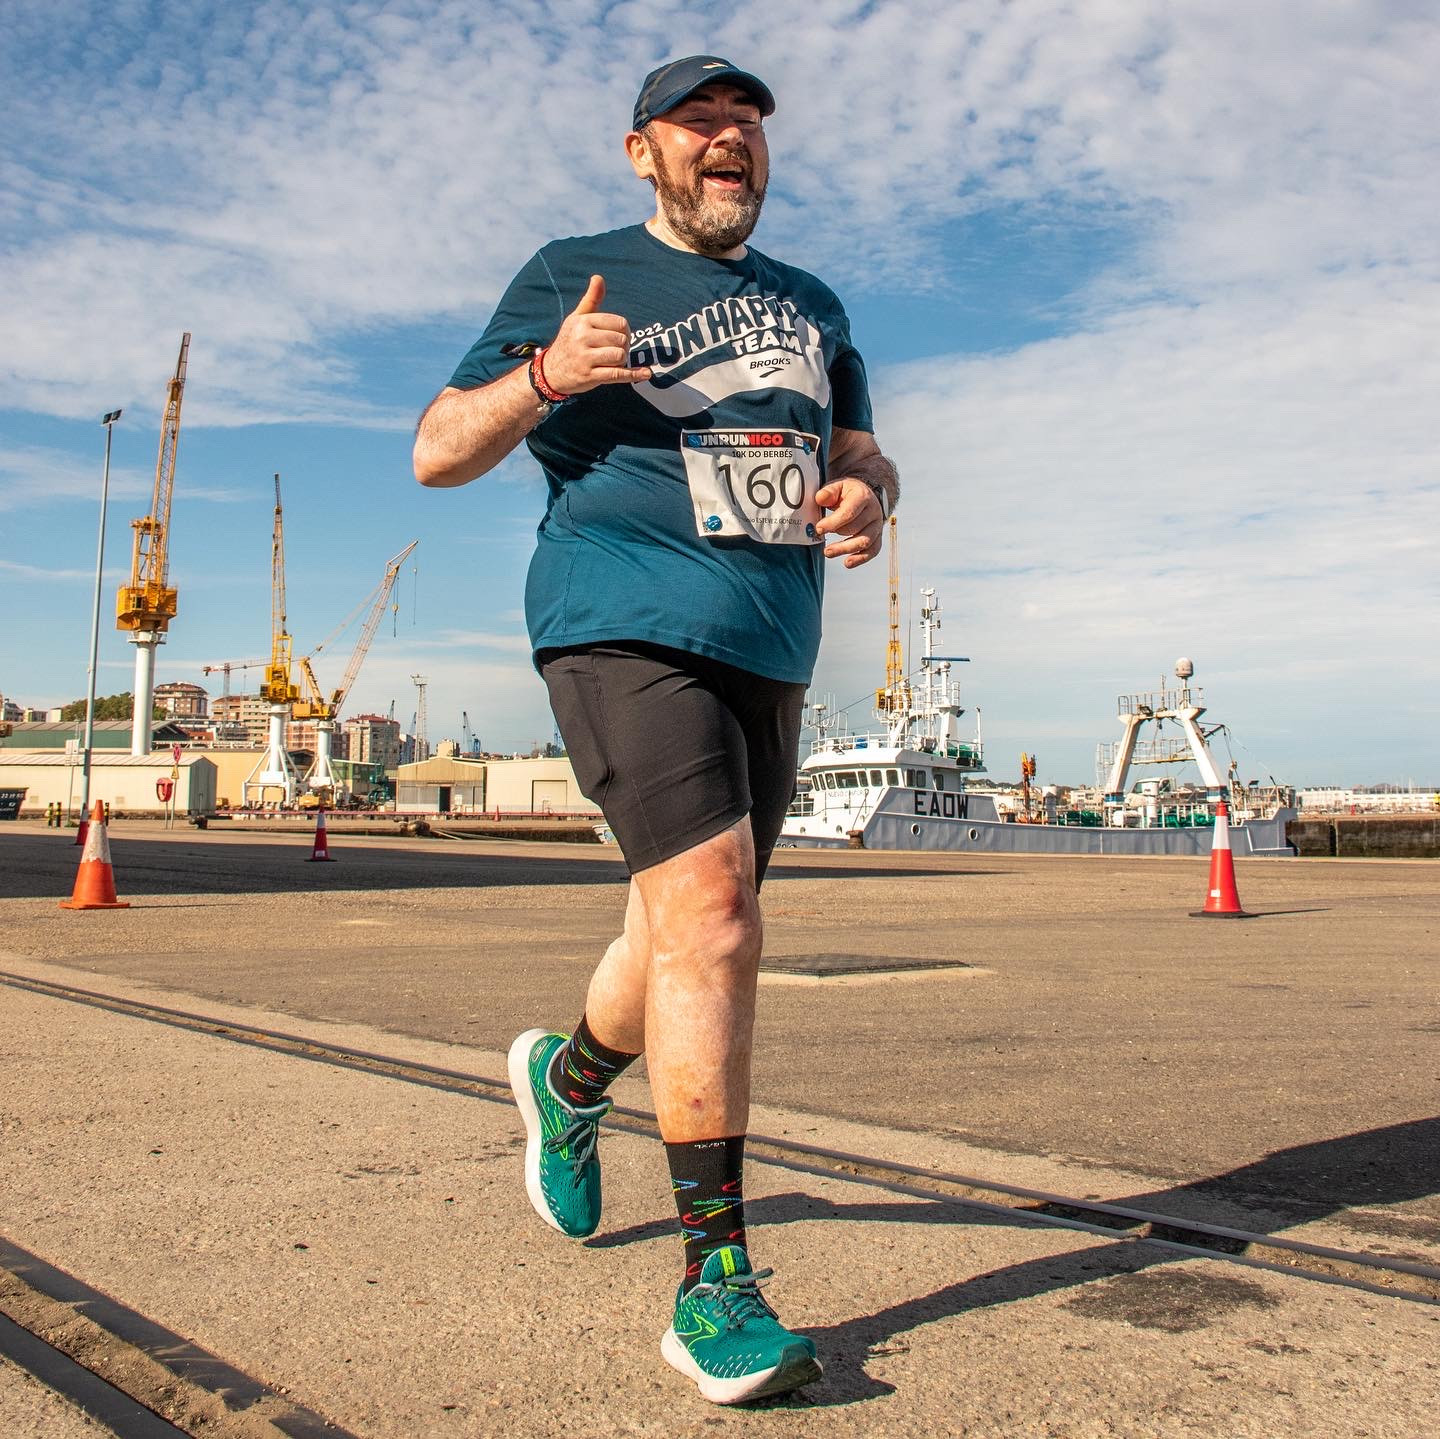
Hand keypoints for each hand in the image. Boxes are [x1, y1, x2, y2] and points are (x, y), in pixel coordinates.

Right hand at [539, 275, 652, 394]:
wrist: (551, 371)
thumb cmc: (569, 341)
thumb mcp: (577, 318)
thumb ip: (591, 300)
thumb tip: (598, 277)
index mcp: (583, 322)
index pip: (620, 323)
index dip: (625, 331)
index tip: (618, 338)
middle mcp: (583, 338)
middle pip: (622, 340)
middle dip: (624, 347)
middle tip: (615, 351)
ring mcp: (585, 358)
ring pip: (620, 356)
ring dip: (622, 360)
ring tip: (613, 361)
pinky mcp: (590, 376)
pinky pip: (617, 374)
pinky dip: (633, 374)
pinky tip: (645, 373)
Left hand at [814, 478, 884, 567]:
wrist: (867, 496)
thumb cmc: (849, 493)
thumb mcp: (838, 487)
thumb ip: (828, 492)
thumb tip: (820, 498)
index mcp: (863, 497)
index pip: (849, 513)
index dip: (833, 522)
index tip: (819, 528)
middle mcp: (874, 512)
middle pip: (856, 528)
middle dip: (836, 534)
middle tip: (820, 537)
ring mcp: (877, 526)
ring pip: (864, 542)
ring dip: (845, 549)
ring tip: (828, 552)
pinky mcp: (878, 538)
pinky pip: (872, 551)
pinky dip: (860, 559)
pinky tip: (847, 563)